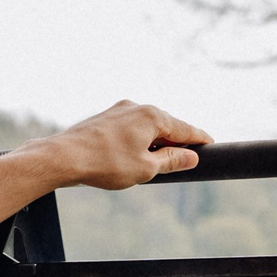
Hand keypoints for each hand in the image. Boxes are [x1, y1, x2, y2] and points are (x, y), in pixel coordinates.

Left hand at [20, 100, 211, 191]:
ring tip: (154, 163)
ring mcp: (119, 111)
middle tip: (185, 158)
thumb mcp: (146, 169)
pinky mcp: (104, 118)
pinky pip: (130, 128)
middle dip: (176, 141)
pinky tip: (131, 156)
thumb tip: (191, 157)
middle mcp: (137, 107)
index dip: (200, 140)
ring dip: (154, 142)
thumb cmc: (105, 163)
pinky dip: (137, 140)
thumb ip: (172, 161)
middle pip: (166, 126)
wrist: (64, 157)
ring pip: (146, 127)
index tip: (213, 144)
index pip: (186, 129)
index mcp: (153, 116)